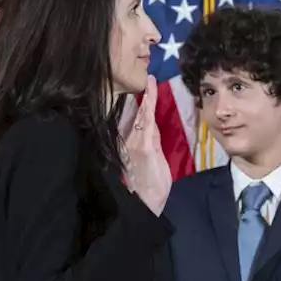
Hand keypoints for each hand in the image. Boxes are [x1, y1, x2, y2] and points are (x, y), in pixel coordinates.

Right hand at [119, 75, 171, 214]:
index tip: (143, 87)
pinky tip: (151, 93)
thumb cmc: (148, 186)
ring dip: (146, 96)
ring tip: (149, 79)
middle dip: (139, 95)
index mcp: (130, 144)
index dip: (138, 103)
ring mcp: (135, 142)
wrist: (145, 204)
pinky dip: (148, 105)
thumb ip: (151, 143)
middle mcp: (129, 141)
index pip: (133, 119)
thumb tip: (152, 128)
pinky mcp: (143, 146)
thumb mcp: (150, 161)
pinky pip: (146, 121)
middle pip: (134, 113)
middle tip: (145, 76)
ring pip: (140, 114)